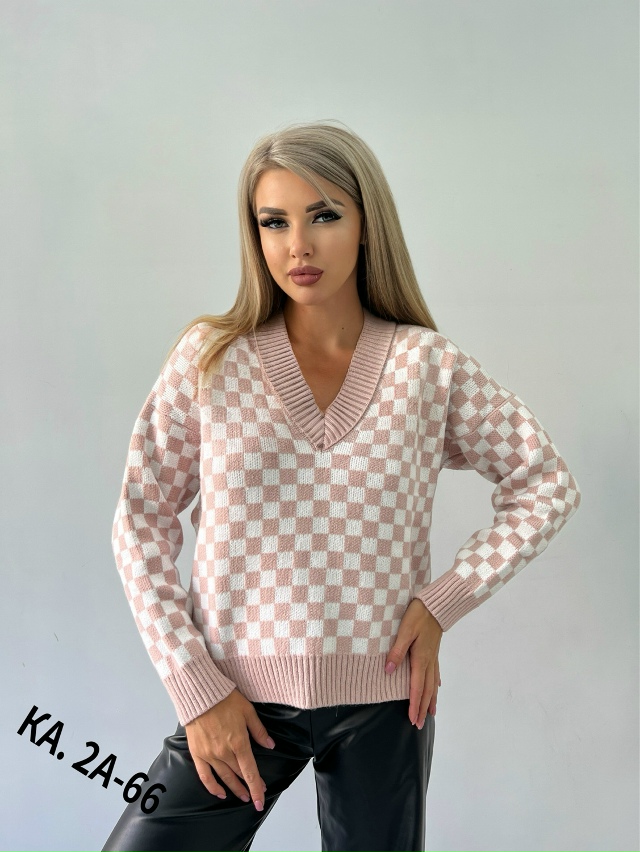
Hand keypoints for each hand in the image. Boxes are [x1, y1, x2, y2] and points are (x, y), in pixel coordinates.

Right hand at [184, 688, 275, 811]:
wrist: (200, 694)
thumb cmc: (225, 699)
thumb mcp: (248, 711)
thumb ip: (259, 731)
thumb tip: (270, 745)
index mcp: (239, 742)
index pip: (250, 771)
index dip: (257, 787)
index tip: (261, 799)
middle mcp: (224, 752)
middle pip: (239, 775)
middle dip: (249, 786)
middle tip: (256, 793)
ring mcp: (210, 754)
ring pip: (224, 778)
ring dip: (235, 789)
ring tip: (243, 796)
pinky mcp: (197, 754)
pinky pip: (205, 776)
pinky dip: (212, 787)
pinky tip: (220, 793)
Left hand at [385, 598, 442, 728]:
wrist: (436, 605)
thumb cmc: (418, 615)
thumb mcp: (404, 631)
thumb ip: (396, 651)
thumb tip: (388, 672)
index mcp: (420, 659)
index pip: (416, 687)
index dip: (414, 704)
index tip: (412, 720)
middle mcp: (428, 661)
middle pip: (426, 690)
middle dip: (422, 708)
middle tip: (419, 725)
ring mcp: (433, 657)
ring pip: (432, 683)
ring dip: (431, 699)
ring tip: (430, 713)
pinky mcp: (434, 651)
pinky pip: (435, 672)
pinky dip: (435, 683)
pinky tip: (436, 687)